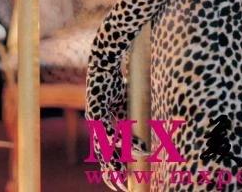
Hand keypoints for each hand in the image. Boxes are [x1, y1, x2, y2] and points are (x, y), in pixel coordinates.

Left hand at [85, 62, 148, 190]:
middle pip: (104, 155)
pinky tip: (138, 150)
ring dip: (118, 163)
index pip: (108, 152)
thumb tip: (146, 128)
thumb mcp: (126, 102)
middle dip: (113, 173)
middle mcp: (97, 125)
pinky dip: (125, 142)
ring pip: (105, 148)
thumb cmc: (116, 80)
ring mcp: (95, 119)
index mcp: (103, 125)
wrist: (106, 61)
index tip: (123, 182)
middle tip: (122, 188)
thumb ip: (132, 117)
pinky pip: (112, 132)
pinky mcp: (96, 111)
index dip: (115, 167)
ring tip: (127, 179)